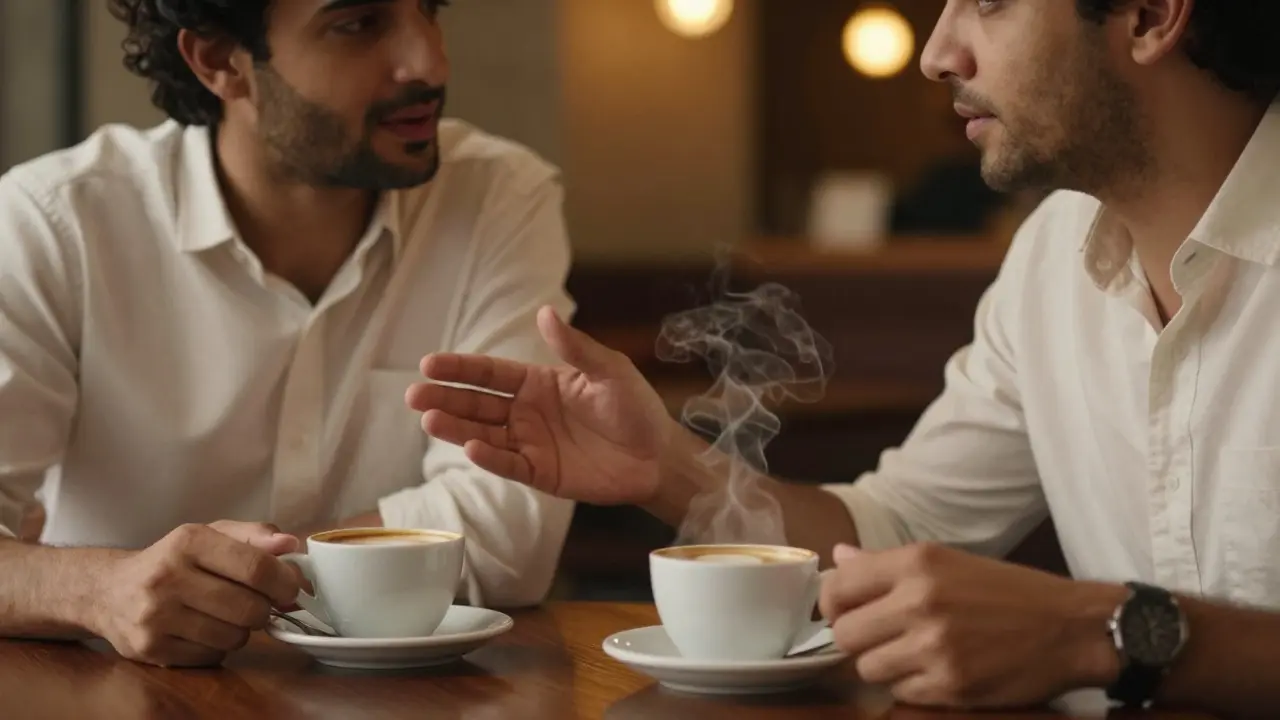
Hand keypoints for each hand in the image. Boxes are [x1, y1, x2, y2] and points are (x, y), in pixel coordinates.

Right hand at [87, 521, 300, 667]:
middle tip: (256, 604)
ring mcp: (155, 616)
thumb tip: (291, 544)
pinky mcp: (149, 648)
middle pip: (249, 608)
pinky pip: (211, 657)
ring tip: (224, 615)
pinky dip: (217, 647)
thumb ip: (255, 536)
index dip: (285, 583)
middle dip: (264, 609)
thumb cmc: (173, 561)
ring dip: (241, 630)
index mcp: (189, 541)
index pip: (256, 567)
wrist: (109, 591)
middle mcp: (168, 577)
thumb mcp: (211, 535)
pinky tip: (202, 630)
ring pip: (234, 637)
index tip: (292, 589)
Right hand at [405, 305, 677, 504]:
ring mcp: (531, 444)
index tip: (429, 364)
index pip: (490, 373)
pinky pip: (509, 465)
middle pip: (477, 404)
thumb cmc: (636, 408)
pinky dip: (489, 458)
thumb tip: (544, 312)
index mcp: (539, 382)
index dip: (460, 368)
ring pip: (484, 434)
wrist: (658, 456)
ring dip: (456, 428)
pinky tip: (471, 448)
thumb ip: (575, 348)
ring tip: (428, 420)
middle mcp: (527, 412)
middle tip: (413, 395)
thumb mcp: (609, 371)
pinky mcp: (541, 474)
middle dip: (445, 399)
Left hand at [819, 542, 1122, 708]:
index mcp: (916, 563)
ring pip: (867, 668)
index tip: (844, 611)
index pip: (836, 586)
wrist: (1072, 628)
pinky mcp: (950, 685)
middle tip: (881, 637)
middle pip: (844, 634)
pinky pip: (900, 692)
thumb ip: (885, 564)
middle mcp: (919, 601)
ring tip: (914, 654)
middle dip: (856, 639)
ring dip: (884, 665)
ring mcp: (934, 647)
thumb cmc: (1008, 592)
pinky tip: (938, 670)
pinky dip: (912, 685)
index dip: (831, 604)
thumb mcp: (947, 561)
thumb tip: (838, 557)